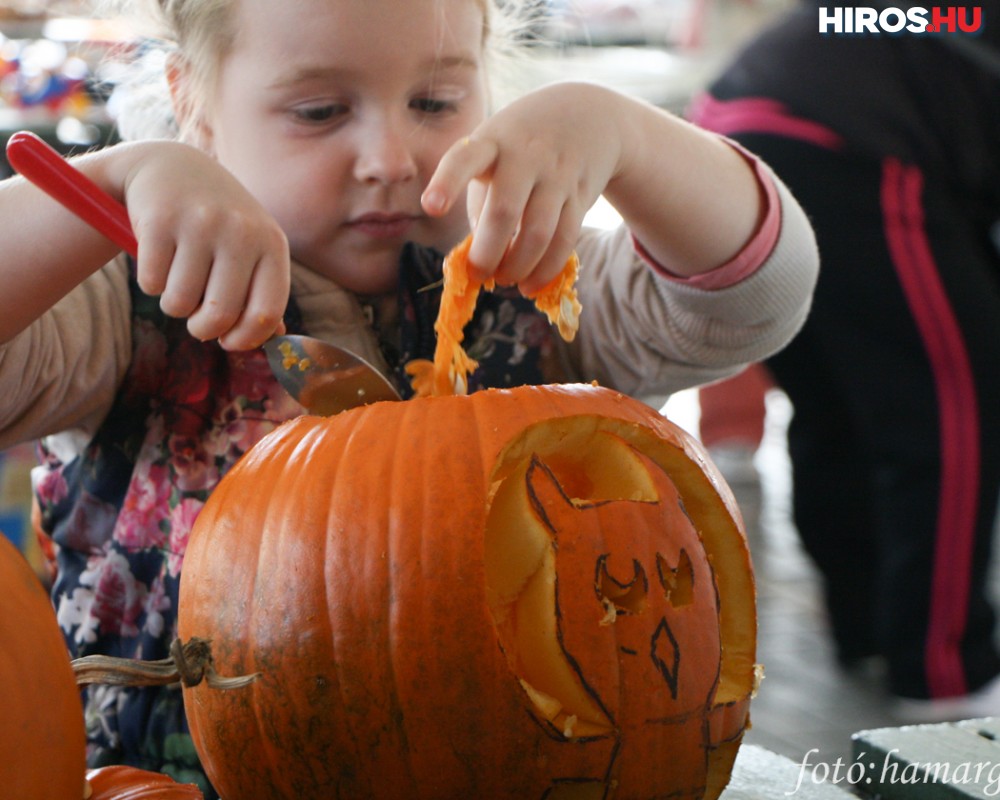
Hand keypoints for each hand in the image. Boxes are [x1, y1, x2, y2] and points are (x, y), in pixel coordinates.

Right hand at [122, 142, 289, 350]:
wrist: (171, 166)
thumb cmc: (219, 223)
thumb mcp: (252, 248)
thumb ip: (263, 292)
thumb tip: (273, 340)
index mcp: (272, 244)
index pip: (266, 313)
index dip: (244, 339)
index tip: (228, 341)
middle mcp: (241, 231)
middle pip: (220, 314)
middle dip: (203, 330)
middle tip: (196, 322)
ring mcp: (201, 222)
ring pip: (180, 303)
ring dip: (175, 306)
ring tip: (179, 282)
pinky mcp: (160, 219)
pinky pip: (152, 284)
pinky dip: (151, 284)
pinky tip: (160, 261)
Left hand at [422, 83, 623, 293]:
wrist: (587, 117)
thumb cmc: (519, 149)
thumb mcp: (493, 157)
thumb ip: (482, 203)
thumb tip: (482, 263)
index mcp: (490, 143)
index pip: (464, 159)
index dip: (447, 183)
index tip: (430, 207)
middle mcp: (525, 155)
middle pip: (504, 211)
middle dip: (487, 252)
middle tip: (478, 274)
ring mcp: (556, 175)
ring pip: (538, 232)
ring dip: (518, 266)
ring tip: (506, 281)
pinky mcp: (580, 195)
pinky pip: (564, 239)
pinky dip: (546, 269)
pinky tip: (531, 284)